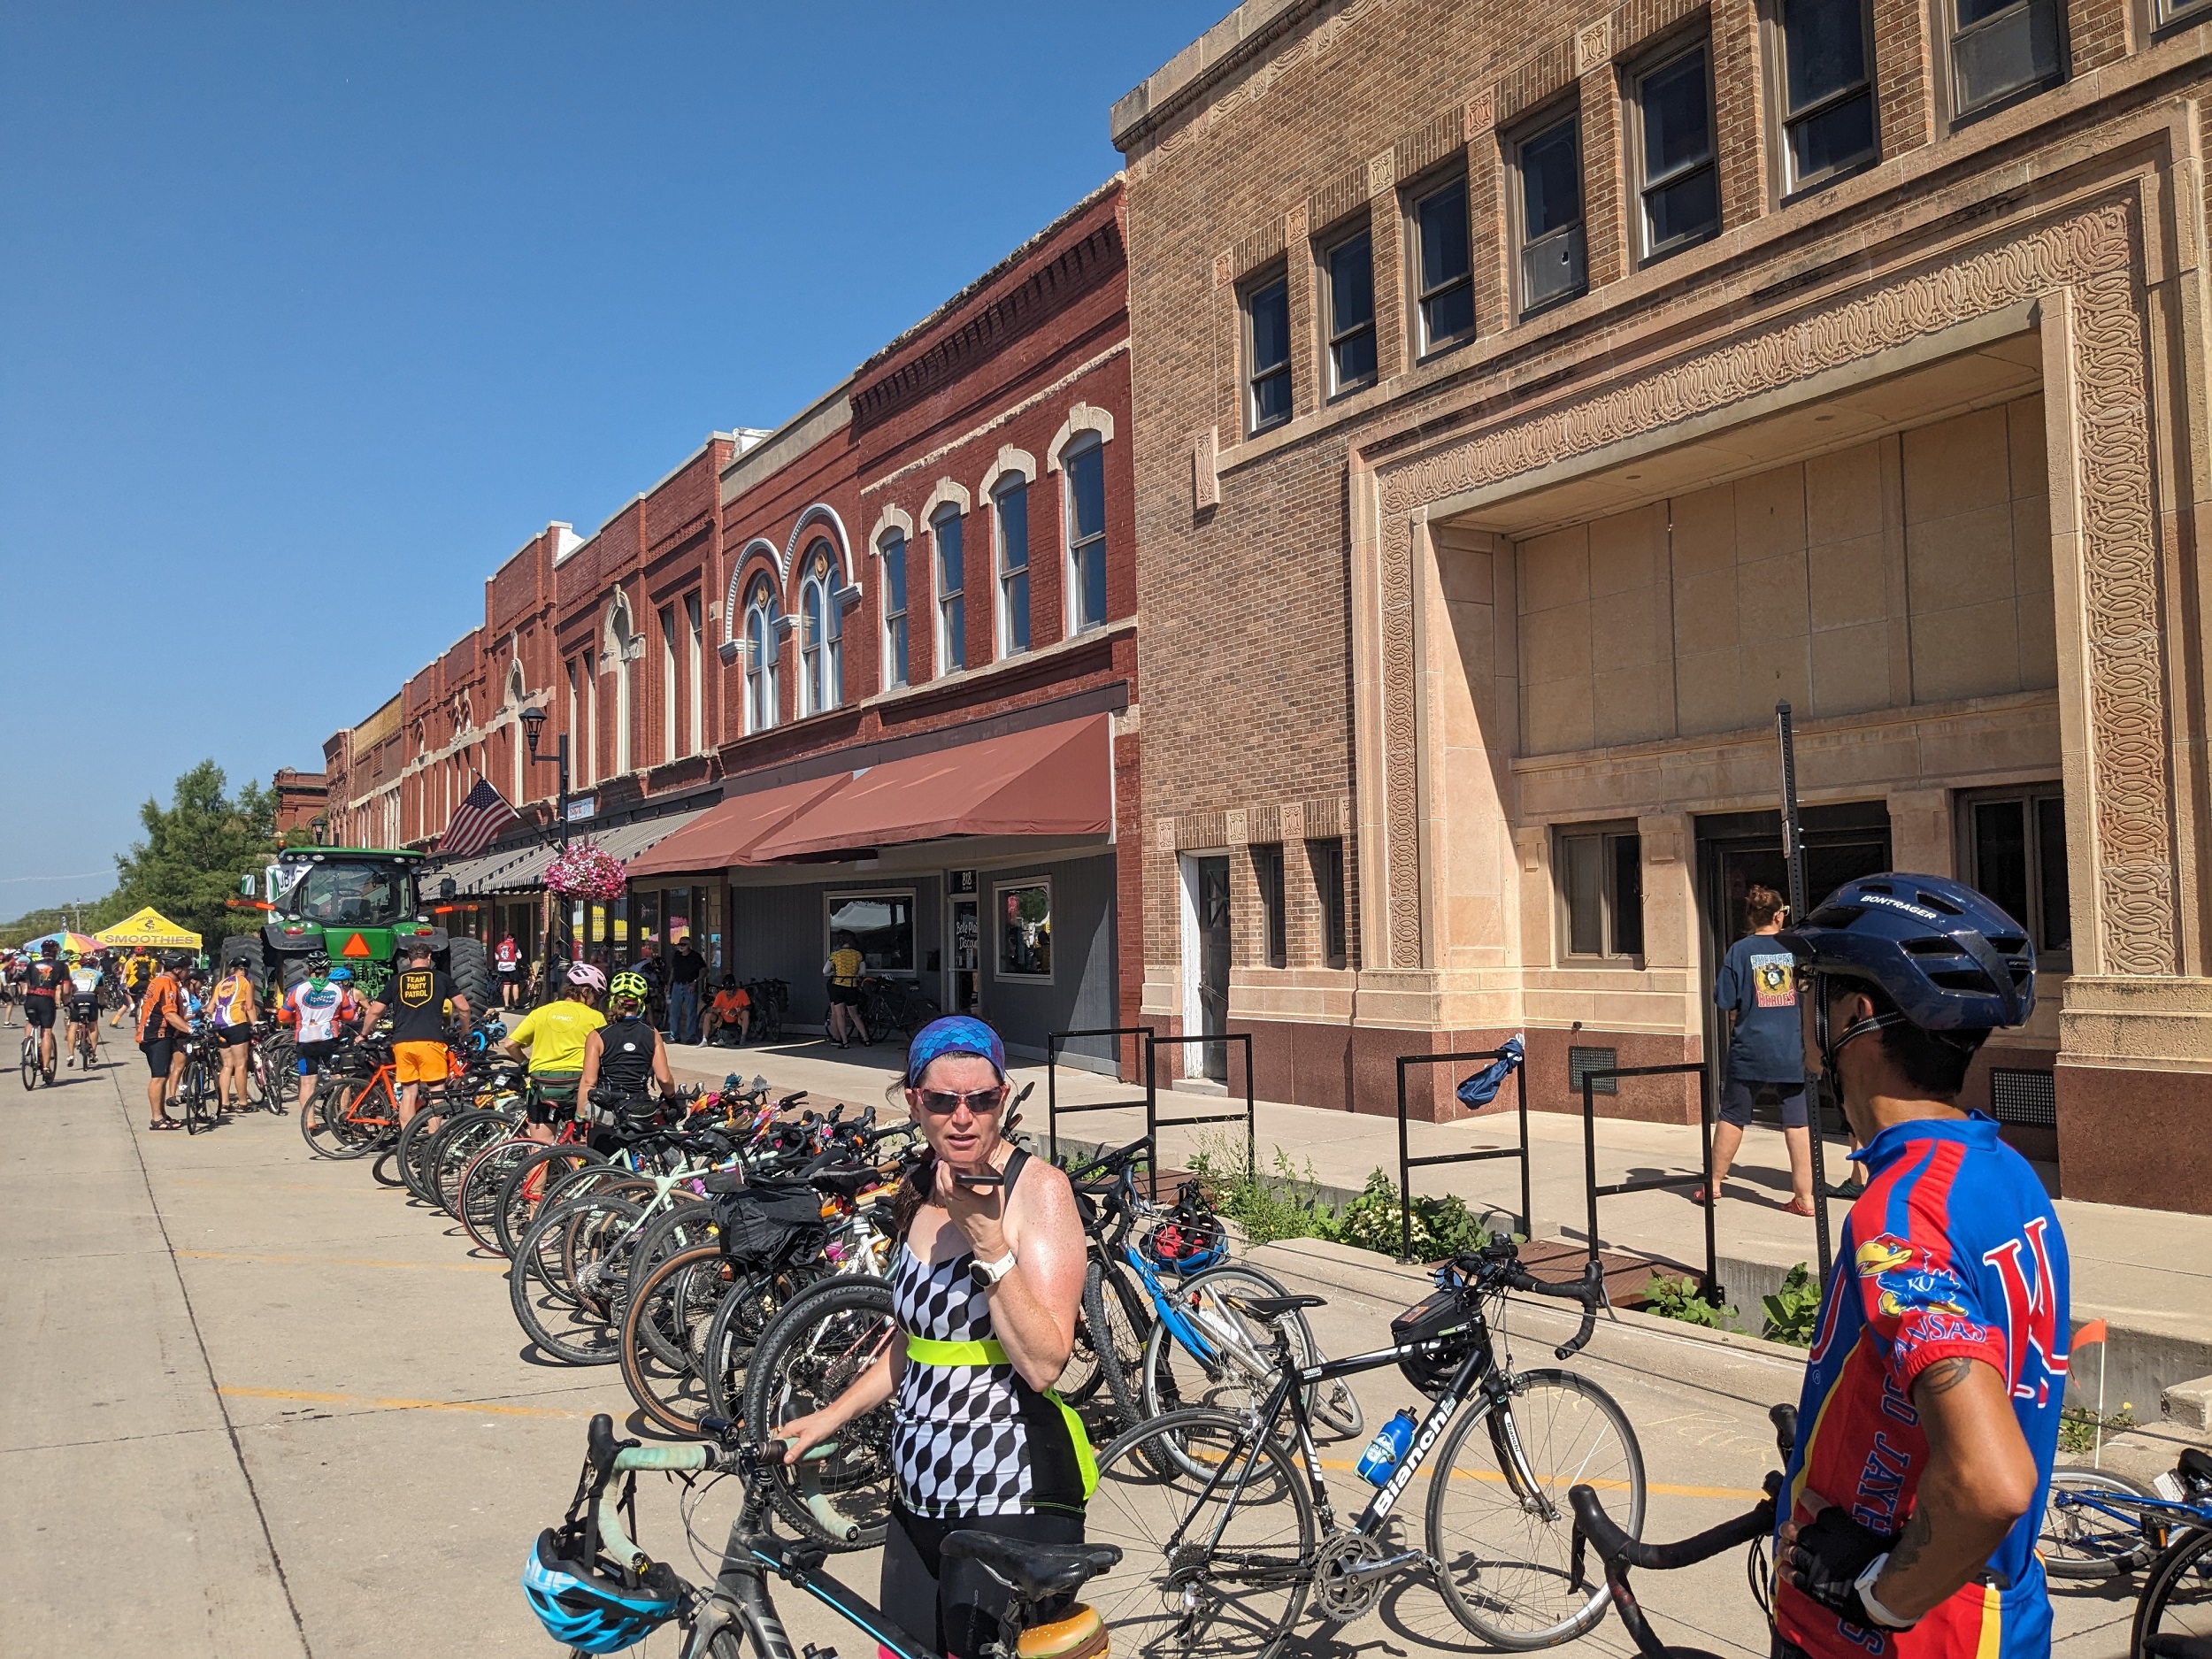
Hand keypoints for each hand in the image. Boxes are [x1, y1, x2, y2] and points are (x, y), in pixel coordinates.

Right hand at [777, 1409, 838, 1463]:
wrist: (836, 1418)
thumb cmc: (823, 1423)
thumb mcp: (809, 1439)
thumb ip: (797, 1449)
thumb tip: (786, 1460)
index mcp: (789, 1430)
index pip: (779, 1445)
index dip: (784, 1455)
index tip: (793, 1461)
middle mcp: (793, 1432)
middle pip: (790, 1451)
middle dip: (801, 1458)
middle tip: (809, 1460)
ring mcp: (800, 1435)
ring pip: (799, 1451)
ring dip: (808, 1457)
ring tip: (817, 1458)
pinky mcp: (807, 1437)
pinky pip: (805, 1449)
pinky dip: (812, 1454)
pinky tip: (819, 1456)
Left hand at [936, 1157, 1009, 1261]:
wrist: (986, 1242)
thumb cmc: (992, 1223)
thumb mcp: (998, 1200)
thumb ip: (999, 1181)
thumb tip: (1000, 1166)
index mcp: (966, 1201)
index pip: (950, 1185)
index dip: (946, 1172)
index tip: (948, 1162)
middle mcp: (956, 1206)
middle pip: (942, 1186)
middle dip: (941, 1172)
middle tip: (944, 1161)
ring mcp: (953, 1210)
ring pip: (941, 1192)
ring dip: (941, 1180)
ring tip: (944, 1169)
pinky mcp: (952, 1213)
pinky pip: (944, 1198)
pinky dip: (944, 1188)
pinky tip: (949, 1182)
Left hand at [1785, 1502, 1900, 1626]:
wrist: (1880, 1591)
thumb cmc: (1888, 1561)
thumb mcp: (1887, 1537)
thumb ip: (1890, 1526)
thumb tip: (1904, 1520)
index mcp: (1840, 1528)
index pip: (1820, 1508)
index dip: (1809, 1499)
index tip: (1802, 1493)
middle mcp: (1823, 1543)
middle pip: (1799, 1531)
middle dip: (1789, 1528)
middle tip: (1784, 1527)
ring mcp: (1816, 1565)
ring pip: (1793, 1553)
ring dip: (1785, 1549)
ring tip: (1780, 1547)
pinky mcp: (1815, 1586)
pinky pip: (1796, 1577)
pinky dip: (1788, 1572)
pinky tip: (1783, 1569)